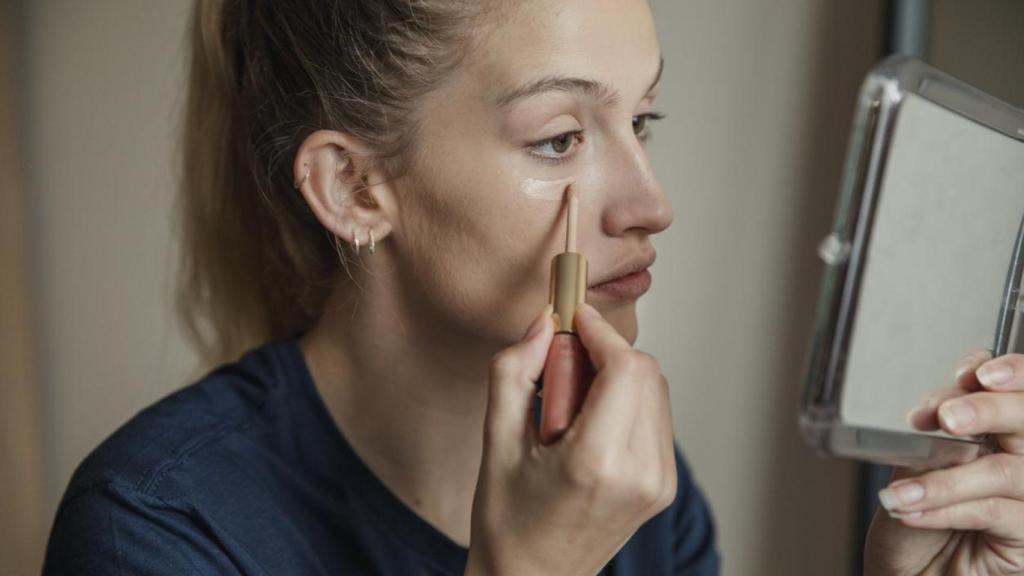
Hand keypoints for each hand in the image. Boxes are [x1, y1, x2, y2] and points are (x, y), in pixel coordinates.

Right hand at [465, 302, 676, 575]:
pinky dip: (627, 401)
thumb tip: (541, 324)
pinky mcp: (663, 486)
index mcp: (596, 463)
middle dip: (605, 352)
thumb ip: (513, 372)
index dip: (601, 331)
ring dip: (617, 376)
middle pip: (645, 373)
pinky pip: (656, 417)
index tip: (574, 317)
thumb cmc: (508, 521)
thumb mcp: (494, 442)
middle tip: (561, 366)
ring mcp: (659, 483)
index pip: (626, 368)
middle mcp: (639, 474)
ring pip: (655, 390)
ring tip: (571, 405)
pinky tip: (589, 423)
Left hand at [864, 349, 1023, 574]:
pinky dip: (946, 508)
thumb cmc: (911, 521)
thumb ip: (937, 434)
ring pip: (1005, 470)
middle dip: (988, 409)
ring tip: (902, 491)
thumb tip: (947, 407)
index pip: (1019, 389)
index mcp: (1000, 433)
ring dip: (946, 478)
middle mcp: (1023, 460)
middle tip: (948, 418)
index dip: (1011, 371)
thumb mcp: (915, 465)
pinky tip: (911, 511)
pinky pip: (994, 511)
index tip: (972, 373)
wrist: (903, 575)